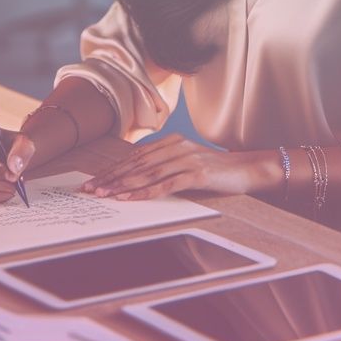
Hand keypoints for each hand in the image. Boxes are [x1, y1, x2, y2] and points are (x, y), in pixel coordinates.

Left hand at [80, 135, 273, 200]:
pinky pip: (166, 184)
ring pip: (148, 173)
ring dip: (123, 185)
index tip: (94, 181)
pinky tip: (131, 199)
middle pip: (137, 164)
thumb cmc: (218, 171)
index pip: (136, 157)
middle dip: (111, 177)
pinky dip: (146, 192)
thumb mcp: (189, 163)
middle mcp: (177, 147)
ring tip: (104, 194)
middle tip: (91, 189)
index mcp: (173, 142)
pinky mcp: (197, 173)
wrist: (249, 169)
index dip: (113, 169)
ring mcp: (187, 159)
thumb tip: (137, 179)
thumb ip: (167, 166)